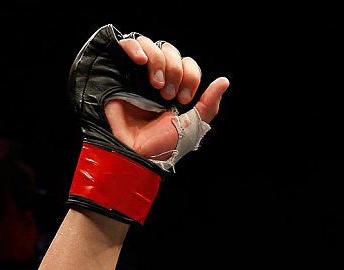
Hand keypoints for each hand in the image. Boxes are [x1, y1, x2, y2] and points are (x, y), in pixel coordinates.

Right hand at [107, 38, 228, 160]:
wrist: (135, 151)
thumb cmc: (161, 143)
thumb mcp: (192, 125)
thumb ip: (209, 105)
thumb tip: (224, 81)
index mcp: (175, 88)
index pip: (187, 64)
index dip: (190, 75)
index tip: (184, 99)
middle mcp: (156, 78)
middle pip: (170, 51)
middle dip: (175, 70)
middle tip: (168, 95)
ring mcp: (137, 74)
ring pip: (151, 45)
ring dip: (158, 62)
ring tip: (155, 86)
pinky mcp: (118, 72)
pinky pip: (126, 44)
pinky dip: (135, 47)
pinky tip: (141, 61)